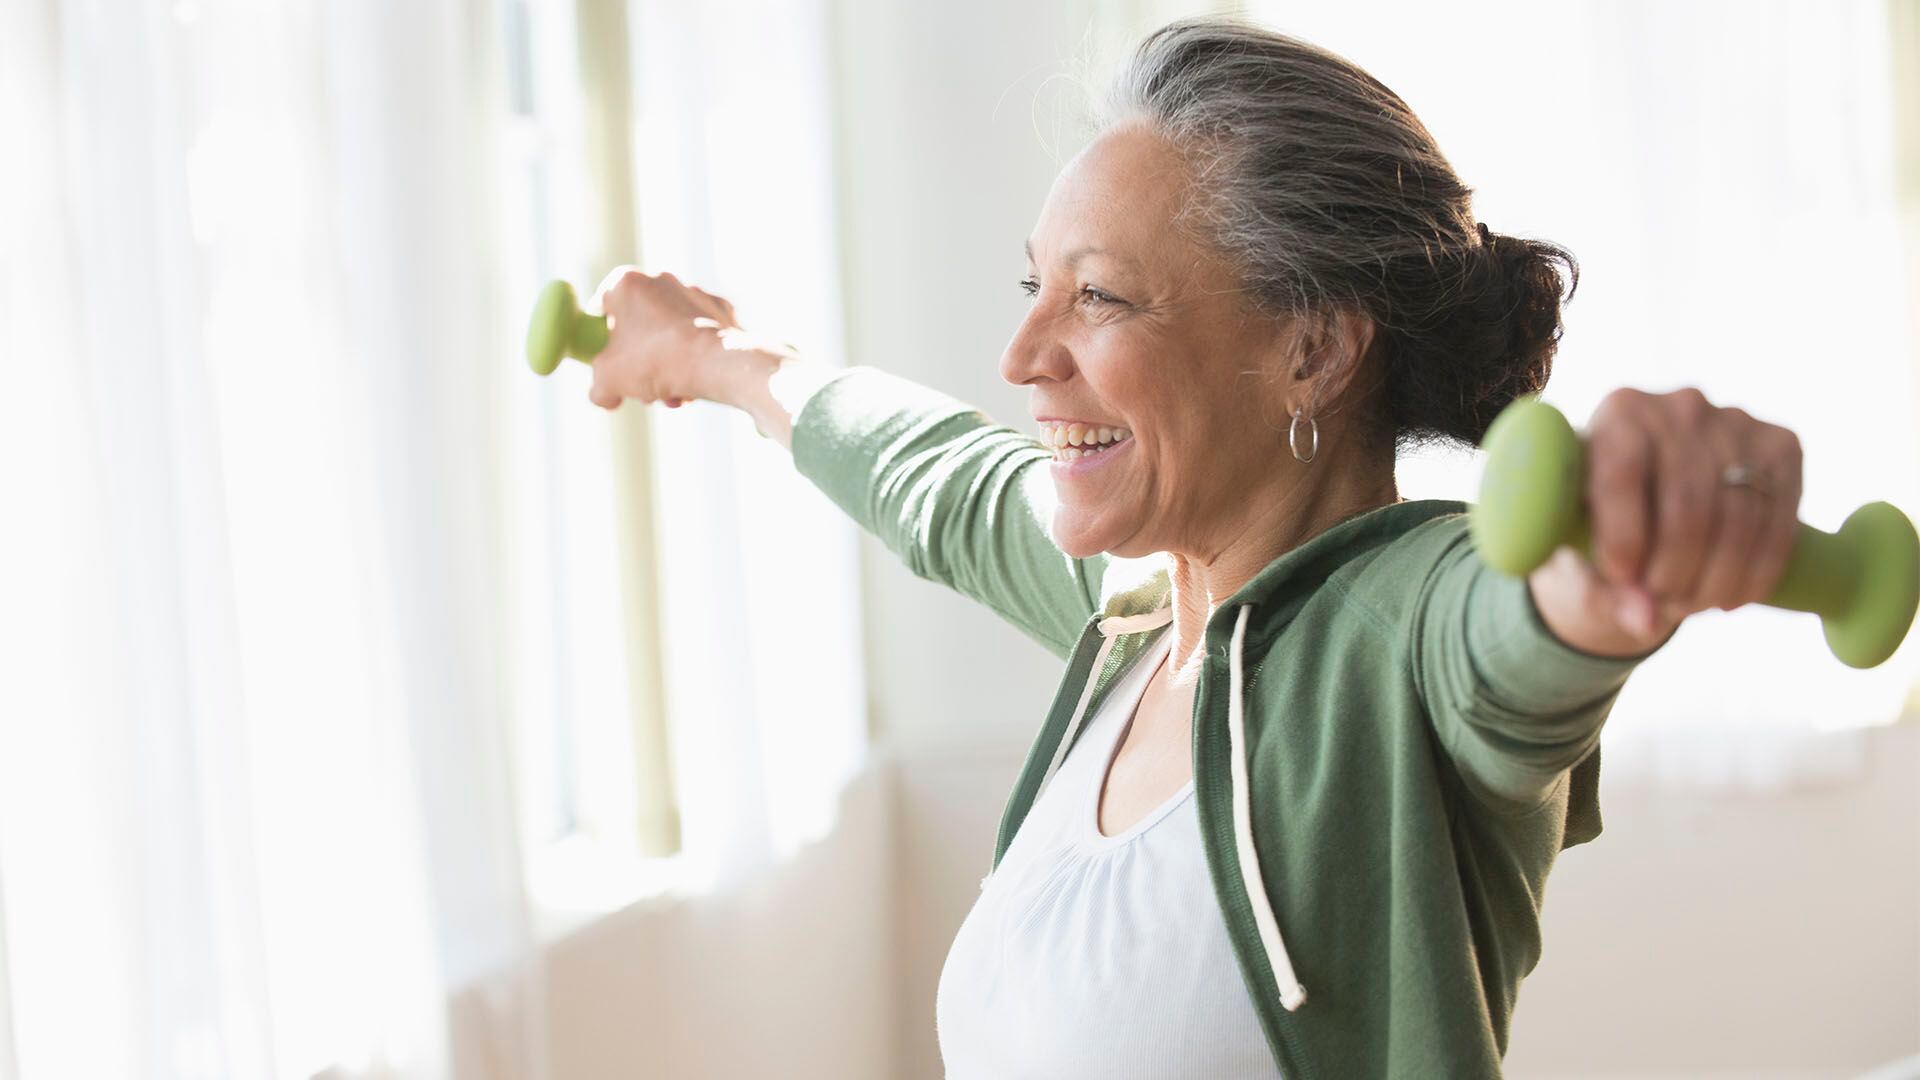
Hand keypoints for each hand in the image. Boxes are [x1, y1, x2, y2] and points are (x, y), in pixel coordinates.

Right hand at [586, 267, 741, 410]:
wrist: (717, 362)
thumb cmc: (655, 362)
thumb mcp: (608, 380)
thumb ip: (598, 387)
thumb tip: (605, 397)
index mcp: (627, 283)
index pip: (602, 307)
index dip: (600, 338)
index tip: (606, 361)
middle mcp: (661, 278)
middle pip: (639, 325)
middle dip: (638, 360)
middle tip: (642, 387)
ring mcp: (695, 292)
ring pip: (670, 334)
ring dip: (666, 367)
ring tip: (672, 396)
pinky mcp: (722, 309)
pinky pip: (699, 336)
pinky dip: (694, 359)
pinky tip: (696, 385)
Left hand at [1529, 387, 1803, 655]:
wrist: (1655, 489)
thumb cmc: (1600, 516)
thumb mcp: (1582, 546)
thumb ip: (1601, 585)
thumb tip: (1645, 622)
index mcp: (1617, 413)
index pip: (1622, 475)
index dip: (1622, 538)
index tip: (1623, 581)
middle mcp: (1679, 406)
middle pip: (1687, 505)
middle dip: (1674, 572)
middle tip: (1660, 605)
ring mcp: (1737, 421)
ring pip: (1738, 518)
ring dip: (1716, 580)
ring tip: (1691, 606)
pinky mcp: (1782, 446)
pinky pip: (1780, 519)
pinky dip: (1759, 571)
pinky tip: (1732, 598)